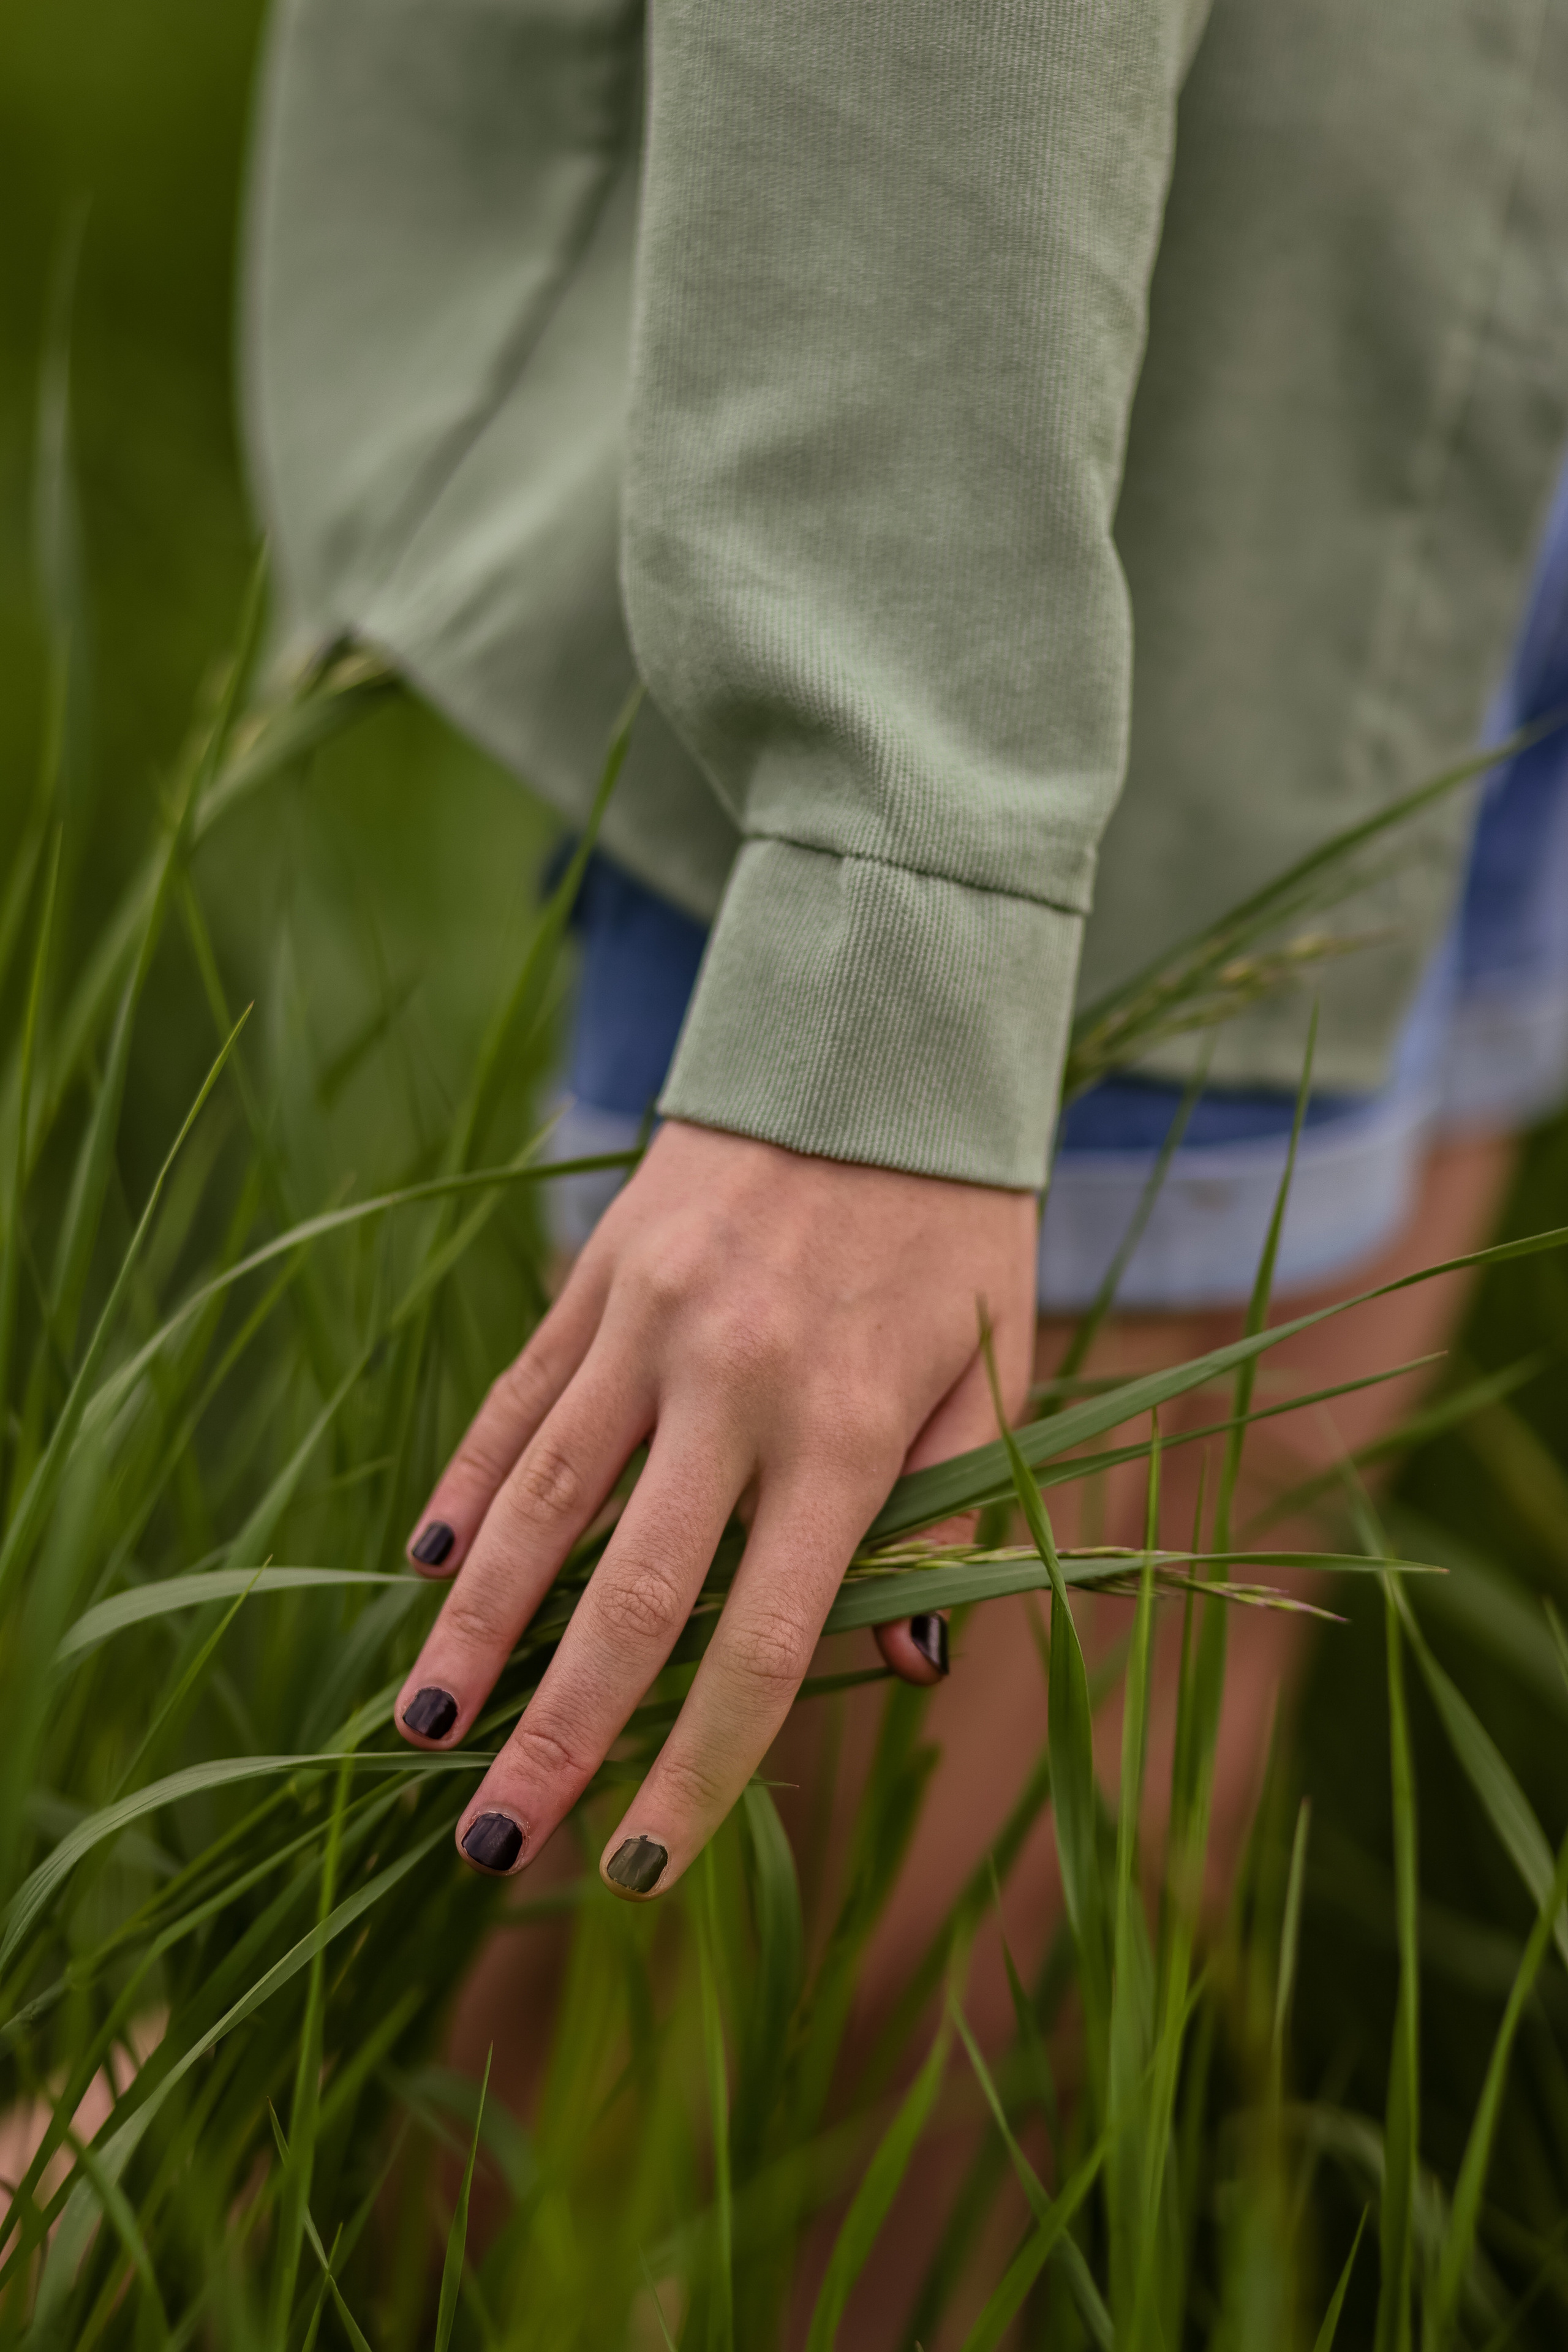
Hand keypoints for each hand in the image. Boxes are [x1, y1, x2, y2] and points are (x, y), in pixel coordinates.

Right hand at [394, 1120, 1036, 1896]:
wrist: (882, 1049)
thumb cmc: (954, 1239)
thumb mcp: (996, 1379)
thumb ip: (951, 1525)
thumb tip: (905, 1669)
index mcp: (846, 1431)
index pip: (757, 1644)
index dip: (696, 1770)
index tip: (639, 1867)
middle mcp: (733, 1385)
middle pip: (624, 1597)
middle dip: (555, 1737)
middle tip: (489, 1850)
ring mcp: (648, 1325)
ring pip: (538, 1503)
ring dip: (476, 1630)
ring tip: (423, 1733)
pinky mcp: (597, 1274)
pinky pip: (518, 1400)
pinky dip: (467, 1489)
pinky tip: (428, 1573)